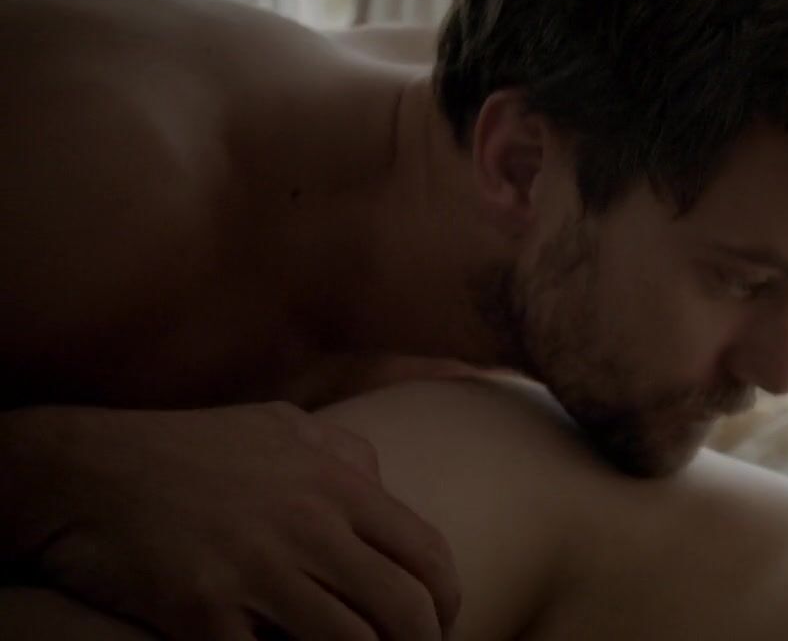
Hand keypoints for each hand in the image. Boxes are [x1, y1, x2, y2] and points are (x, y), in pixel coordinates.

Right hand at [0, 401, 460, 639]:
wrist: (82, 467)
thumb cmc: (185, 447)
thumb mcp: (278, 425)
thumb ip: (340, 453)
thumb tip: (379, 482)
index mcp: (336, 484)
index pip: (427, 554)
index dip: (446, 602)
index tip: (439, 628)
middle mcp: (308, 525)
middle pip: (402, 610)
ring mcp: (257, 568)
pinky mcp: (202, 609)